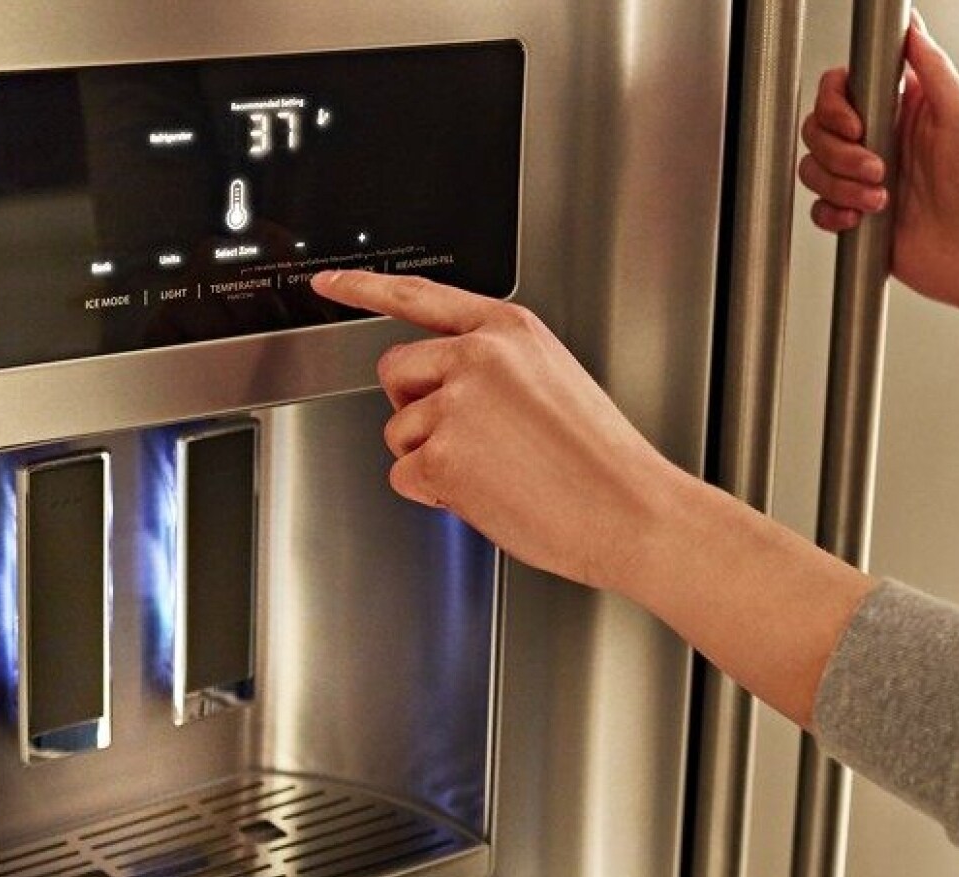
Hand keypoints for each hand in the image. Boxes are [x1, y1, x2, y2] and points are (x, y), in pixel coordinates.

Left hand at [309, 270, 696, 591]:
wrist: (630, 510)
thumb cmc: (600, 461)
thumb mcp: (553, 379)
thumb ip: (496, 367)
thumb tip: (445, 388)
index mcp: (508, 329)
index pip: (419, 295)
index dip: (364, 287)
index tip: (327, 283)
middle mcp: (476, 356)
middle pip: (394, 371)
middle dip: (414, 408)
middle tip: (465, 438)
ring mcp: (456, 403)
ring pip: (398, 432)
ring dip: (431, 459)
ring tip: (495, 471)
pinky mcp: (440, 455)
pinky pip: (405, 476)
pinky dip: (434, 494)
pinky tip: (485, 495)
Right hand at [799, 14, 958, 315]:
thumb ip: (932, 66)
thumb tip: (911, 26)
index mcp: (904, 111)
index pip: (843, 90)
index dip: (836, 104)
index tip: (855, 123)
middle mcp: (882, 142)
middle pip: (819, 128)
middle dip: (840, 151)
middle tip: (879, 167)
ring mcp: (867, 180)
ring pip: (815, 168)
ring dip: (841, 184)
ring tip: (881, 198)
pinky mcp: (860, 217)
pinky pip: (820, 209)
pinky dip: (834, 213)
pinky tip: (862, 218)